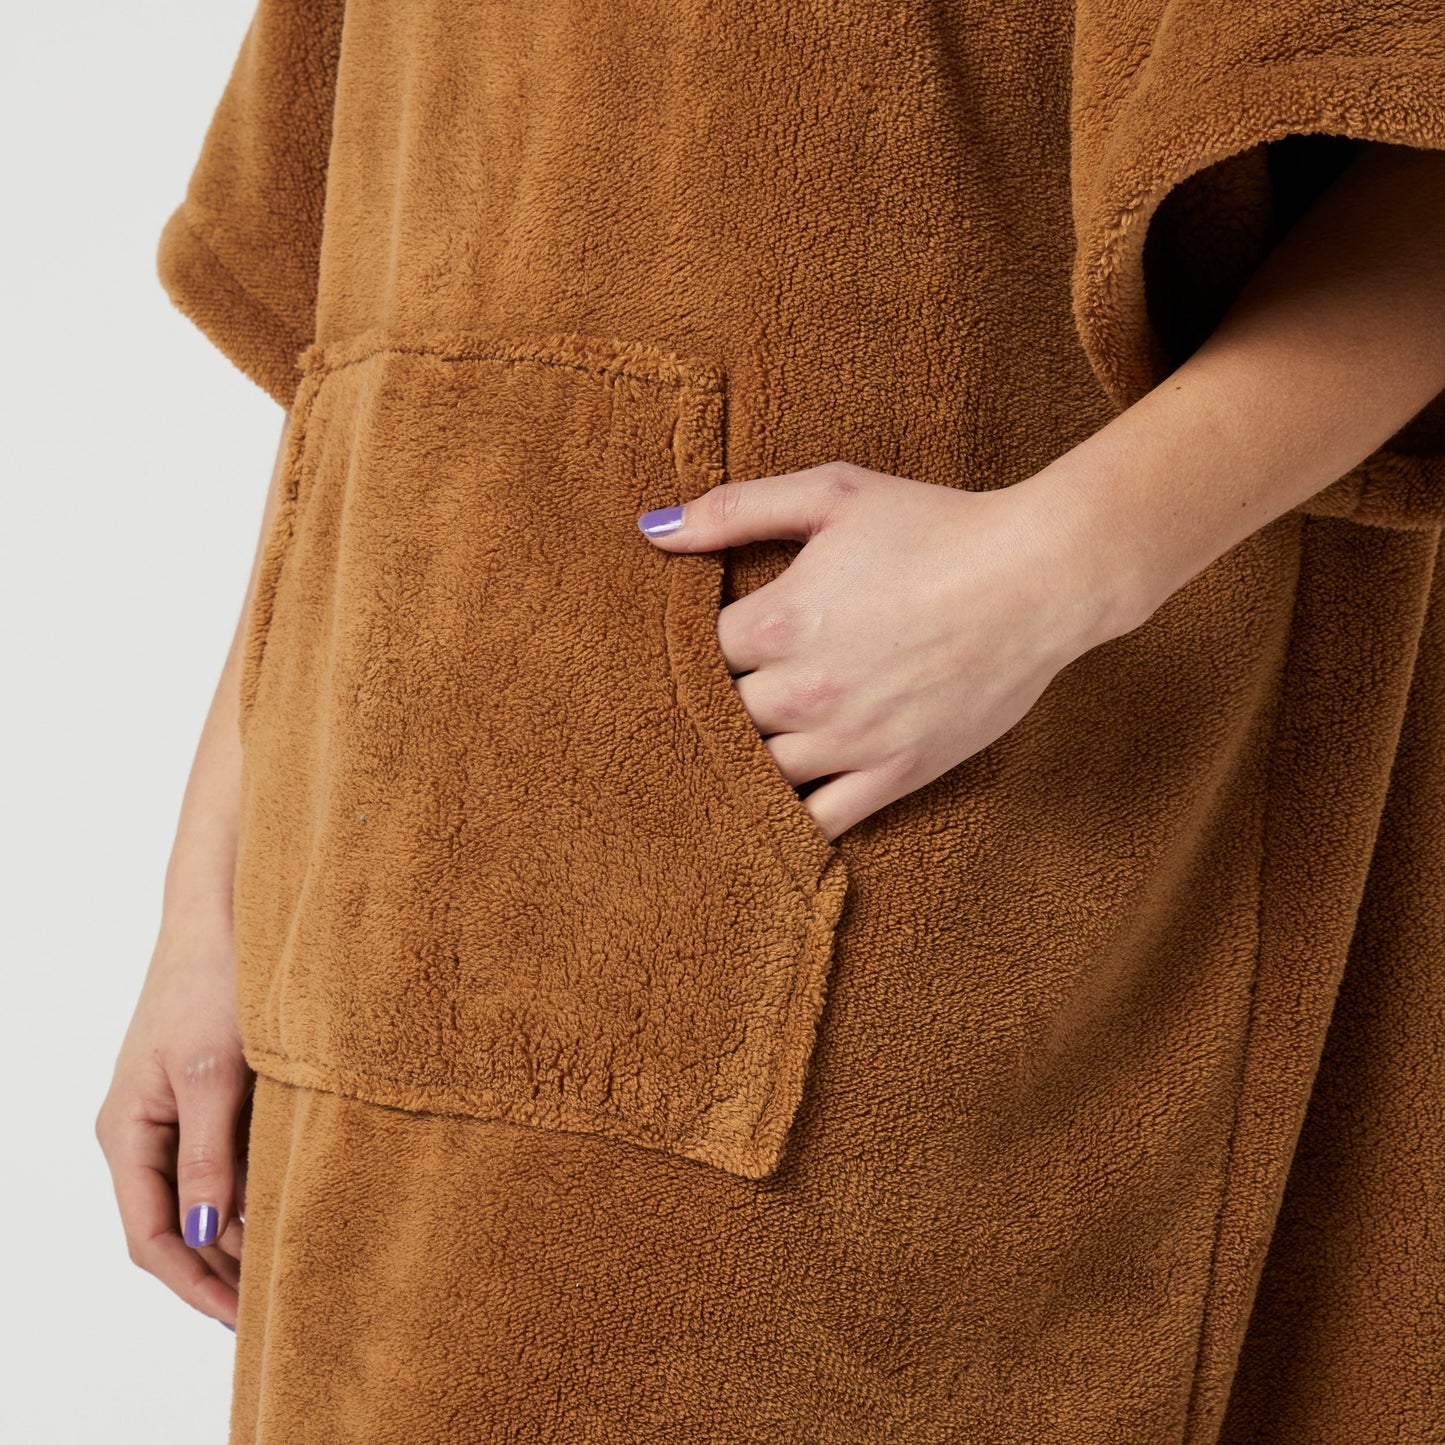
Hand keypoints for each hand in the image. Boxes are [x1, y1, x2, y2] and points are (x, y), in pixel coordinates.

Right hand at [95, 904, 253, 1330]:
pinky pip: (224, 1160)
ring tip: (291, 1265)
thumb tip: (204, 1231)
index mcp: (128, 1132)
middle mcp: (145, 1132)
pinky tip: (292, 1205)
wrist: (225, 915)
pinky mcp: (210, 1094)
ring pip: (203, 1195)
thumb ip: (208, 1153)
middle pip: (177, 1225)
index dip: (194, 1283)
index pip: (152, 1237)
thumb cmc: (211, 982)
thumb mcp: (214, 1073)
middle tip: (277, 1302)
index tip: (242, 1317)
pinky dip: (252, 1189)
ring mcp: (176, 1114)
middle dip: (221, 1267)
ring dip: (239, 1231)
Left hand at [638, 460, 1144, 841]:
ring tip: (750, 742)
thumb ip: (735, 510)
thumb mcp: (832, 495)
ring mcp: (847, 742)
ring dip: (748, 757)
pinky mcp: (893, 775)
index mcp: (778, 620)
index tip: (716, 640)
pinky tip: (777, 807)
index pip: (697, 654)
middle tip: (732, 690)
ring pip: (757, 772)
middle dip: (722, 701)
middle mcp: (802, 691)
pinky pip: (817, 822)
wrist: (1041, 576)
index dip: (700, 647)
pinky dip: (789, 819)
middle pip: (721, 717)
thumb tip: (651, 530)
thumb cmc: (937, 526)